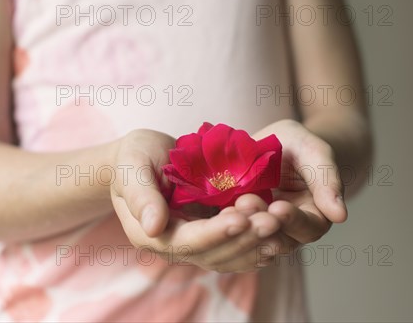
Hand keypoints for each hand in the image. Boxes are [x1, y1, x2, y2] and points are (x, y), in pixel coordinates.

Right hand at [110, 129, 283, 271]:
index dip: (216, 233)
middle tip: (272, 221)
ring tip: (280, 225)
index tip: (241, 218)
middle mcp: (173, 245)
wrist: (142, 157)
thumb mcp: (132, 166)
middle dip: (244, 239)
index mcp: (151, 234)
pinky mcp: (210, 233)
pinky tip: (278, 234)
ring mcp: (194, 242)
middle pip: (213, 254)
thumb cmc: (133, 157)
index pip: (187, 242)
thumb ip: (140, 195)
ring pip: (229, 256)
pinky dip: (256, 244)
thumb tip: (153, 226)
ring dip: (255, 244)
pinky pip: (235, 247)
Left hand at [234, 119, 346, 264]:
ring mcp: (261, 228)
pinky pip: (233, 231)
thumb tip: (340, 215)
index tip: (278, 207)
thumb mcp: (313, 150)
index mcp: (314, 216)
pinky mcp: (238, 223)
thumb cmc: (298, 145)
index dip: (293, 219)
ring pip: (253, 238)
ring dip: (242, 225)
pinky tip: (217, 211)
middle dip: (262, 222)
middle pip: (278, 239)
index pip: (308, 226)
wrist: (270, 145)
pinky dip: (226, 223)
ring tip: (230, 206)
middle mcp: (288, 230)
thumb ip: (326, 178)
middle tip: (246, 203)